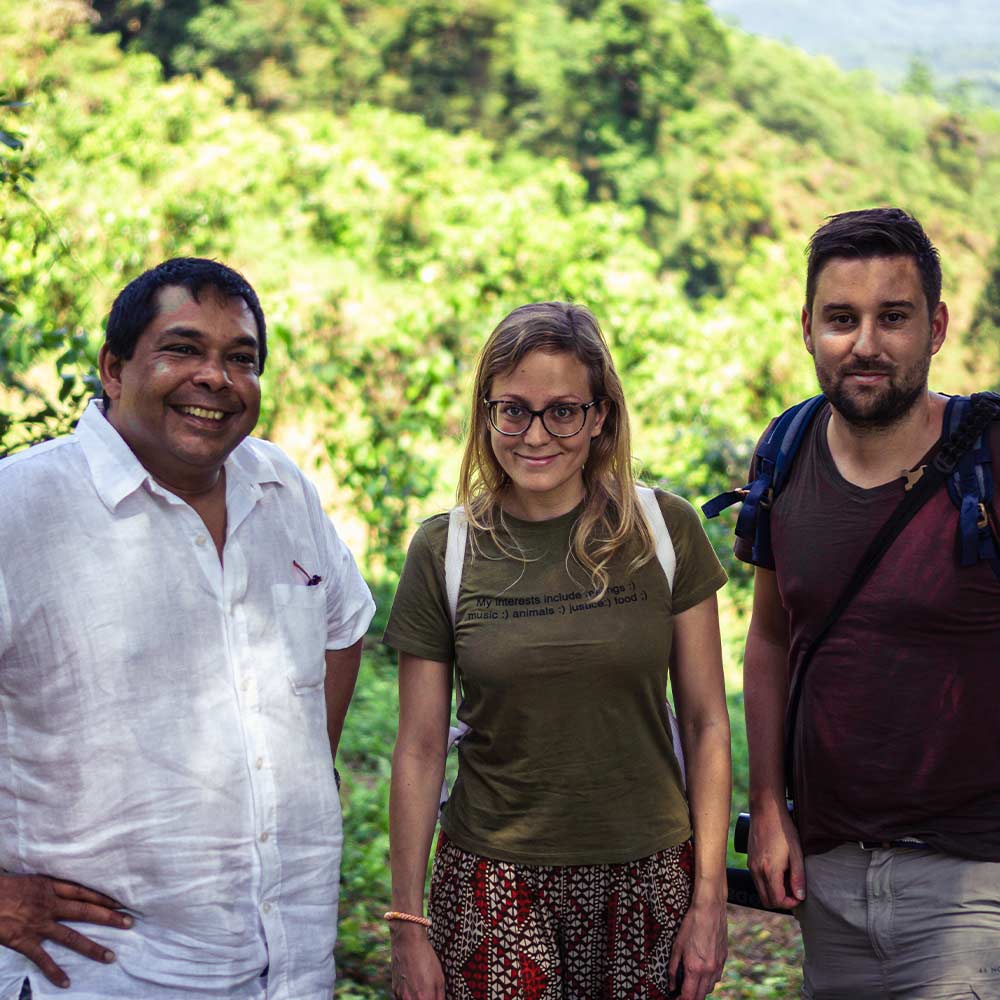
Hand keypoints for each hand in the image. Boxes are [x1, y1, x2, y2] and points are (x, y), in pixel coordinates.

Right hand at [0, 873, 132, 987]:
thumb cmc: (1, 886)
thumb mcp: (28, 879)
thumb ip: (46, 886)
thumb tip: (60, 887)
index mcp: (49, 886)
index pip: (83, 892)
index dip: (103, 897)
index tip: (122, 902)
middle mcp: (49, 904)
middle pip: (85, 911)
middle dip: (109, 917)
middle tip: (130, 923)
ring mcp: (37, 924)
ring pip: (71, 937)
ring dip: (92, 947)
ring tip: (110, 956)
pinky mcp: (22, 940)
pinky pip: (42, 958)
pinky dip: (54, 971)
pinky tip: (66, 982)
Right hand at [390, 922, 443, 999]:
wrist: (407, 942)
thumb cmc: (426, 958)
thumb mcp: (439, 978)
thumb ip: (440, 997)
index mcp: (423, 998)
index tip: (436, 996)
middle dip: (426, 999)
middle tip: (430, 993)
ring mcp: (400, 996)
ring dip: (417, 999)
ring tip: (422, 987)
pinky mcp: (394, 991)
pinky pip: (403, 999)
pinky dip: (409, 996)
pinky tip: (414, 985)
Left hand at [669, 896, 726, 998]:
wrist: (710, 909)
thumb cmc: (691, 925)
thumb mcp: (677, 946)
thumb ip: (673, 969)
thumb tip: (672, 986)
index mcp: (695, 968)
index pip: (689, 997)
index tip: (674, 998)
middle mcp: (709, 971)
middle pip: (700, 997)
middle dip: (690, 998)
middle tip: (680, 994)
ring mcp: (718, 966)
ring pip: (709, 989)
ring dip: (699, 991)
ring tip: (690, 984)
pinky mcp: (723, 960)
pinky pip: (716, 978)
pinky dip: (708, 981)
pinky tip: (701, 974)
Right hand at [747, 804, 805, 909]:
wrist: (765, 810)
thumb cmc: (783, 830)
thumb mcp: (796, 852)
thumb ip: (798, 876)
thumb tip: (800, 897)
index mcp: (769, 870)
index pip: (777, 901)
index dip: (791, 903)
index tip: (800, 894)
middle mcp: (756, 871)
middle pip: (767, 900)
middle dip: (782, 901)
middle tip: (794, 889)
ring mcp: (751, 865)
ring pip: (761, 891)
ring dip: (774, 892)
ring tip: (787, 878)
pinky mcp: (749, 860)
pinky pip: (757, 880)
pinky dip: (767, 883)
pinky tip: (778, 870)